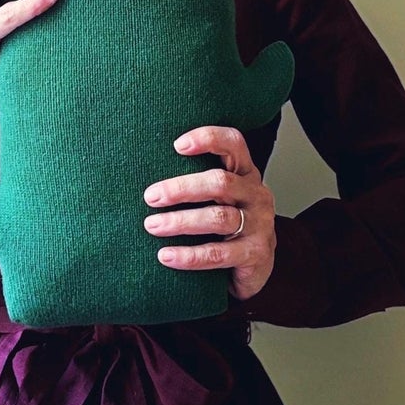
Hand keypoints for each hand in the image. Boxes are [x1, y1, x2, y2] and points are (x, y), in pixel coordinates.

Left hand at [142, 125, 277, 301]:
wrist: (256, 266)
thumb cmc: (227, 223)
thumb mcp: (219, 197)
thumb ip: (197, 182)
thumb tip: (144, 176)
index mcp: (245, 173)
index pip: (234, 143)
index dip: (208, 139)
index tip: (177, 146)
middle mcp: (256, 194)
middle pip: (221, 182)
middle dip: (181, 188)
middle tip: (150, 196)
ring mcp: (260, 224)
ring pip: (218, 218)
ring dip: (180, 222)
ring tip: (152, 225)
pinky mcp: (256, 253)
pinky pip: (218, 253)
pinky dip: (189, 256)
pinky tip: (166, 256)